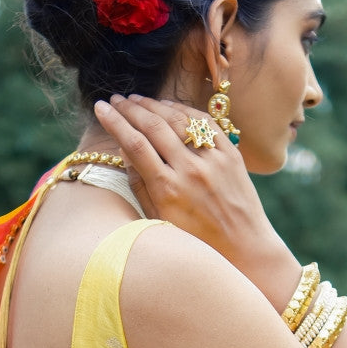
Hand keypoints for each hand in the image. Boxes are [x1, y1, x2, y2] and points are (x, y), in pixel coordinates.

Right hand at [94, 94, 275, 269]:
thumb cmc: (198, 242)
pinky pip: (206, 123)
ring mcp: (214, 161)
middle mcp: (190, 171)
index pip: (134, 144)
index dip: (114, 122)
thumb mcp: (161, 222)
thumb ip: (140, 186)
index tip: (100, 108)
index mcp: (168, 190)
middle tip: (115, 99)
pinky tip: (169, 106)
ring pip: (179, 120)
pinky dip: (185, 111)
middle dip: (130, 109)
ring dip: (154, 105)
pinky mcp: (232, 155)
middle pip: (154, 126)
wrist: (246, 248)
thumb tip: (123, 151)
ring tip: (137, 100)